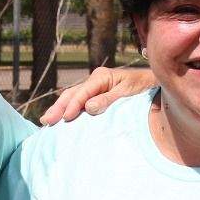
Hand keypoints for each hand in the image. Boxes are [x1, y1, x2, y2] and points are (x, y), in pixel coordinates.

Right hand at [41, 65, 155, 124]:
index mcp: (101, 77)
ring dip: (59, 109)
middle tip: (45, 121)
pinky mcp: (96, 95)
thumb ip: (109, 99)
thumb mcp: (128, 92)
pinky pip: (78, 102)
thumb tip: (88, 107)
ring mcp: (94, 88)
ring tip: (46, 121)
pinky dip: (68, 109)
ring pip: (72, 97)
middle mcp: (95, 80)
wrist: (153, 83)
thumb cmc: (143, 87)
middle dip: (58, 107)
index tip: (64, 119)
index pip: (82, 93)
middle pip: (72, 94)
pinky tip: (60, 118)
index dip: (73, 106)